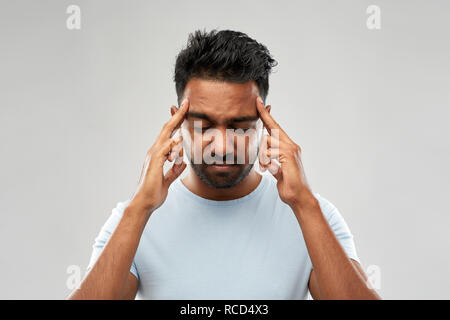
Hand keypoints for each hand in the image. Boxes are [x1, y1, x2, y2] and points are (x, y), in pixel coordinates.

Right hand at [130, 99, 188, 213]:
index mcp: (159, 154)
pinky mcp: (154, 163)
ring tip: (186, 112)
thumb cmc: (154, 193)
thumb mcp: (168, 180)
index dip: (177, 122)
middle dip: (177, 115)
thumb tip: (183, 163)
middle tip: (186, 103)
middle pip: (167, 129)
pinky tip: (181, 137)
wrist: (144, 204)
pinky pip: (165, 149)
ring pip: (167, 135)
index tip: (185, 111)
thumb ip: (175, 171)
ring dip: (177, 124)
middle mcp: (155, 151)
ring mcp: (153, 156)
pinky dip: (173, 142)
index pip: (169, 134)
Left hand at [256, 96, 314, 210]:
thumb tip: (263, 155)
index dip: (266, 114)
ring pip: (266, 143)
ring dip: (262, 159)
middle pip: (269, 132)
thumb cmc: (288, 185)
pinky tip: (273, 172)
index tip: (259, 102)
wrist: (299, 197)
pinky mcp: (288, 156)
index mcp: (288, 146)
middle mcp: (291, 145)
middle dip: (261, 147)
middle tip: (267, 165)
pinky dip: (266, 163)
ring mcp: (291, 149)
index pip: (274, 126)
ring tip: (269, 171)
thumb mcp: (276, 170)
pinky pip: (268, 153)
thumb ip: (271, 160)